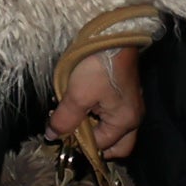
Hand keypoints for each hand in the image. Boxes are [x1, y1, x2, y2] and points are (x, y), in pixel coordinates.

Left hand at [47, 45, 143, 159]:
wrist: (112, 38)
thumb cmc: (97, 68)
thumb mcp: (76, 96)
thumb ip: (64, 119)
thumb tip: (53, 136)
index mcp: (125, 122)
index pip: (102, 146)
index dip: (80, 144)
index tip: (61, 135)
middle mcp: (133, 118)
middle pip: (117, 145)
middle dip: (95, 144)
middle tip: (72, 133)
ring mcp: (131, 106)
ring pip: (113, 130)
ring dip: (94, 128)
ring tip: (72, 117)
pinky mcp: (125, 95)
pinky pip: (112, 115)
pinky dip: (97, 116)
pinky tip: (80, 106)